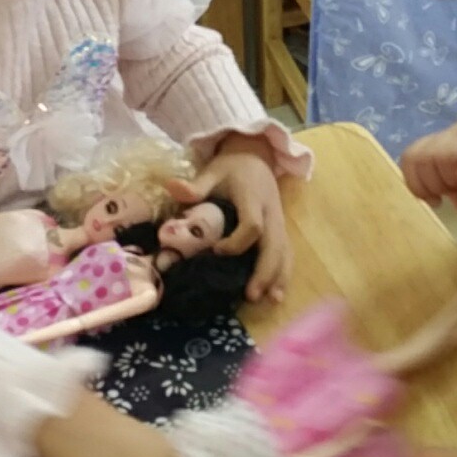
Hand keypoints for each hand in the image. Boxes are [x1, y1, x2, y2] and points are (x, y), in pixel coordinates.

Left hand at [171, 132, 290, 301]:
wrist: (255, 156)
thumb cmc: (231, 167)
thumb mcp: (212, 171)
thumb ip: (194, 185)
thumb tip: (170, 187)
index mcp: (253, 197)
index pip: (253, 224)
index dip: (238, 241)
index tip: (217, 251)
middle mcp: (271, 211)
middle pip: (274, 244)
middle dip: (265, 270)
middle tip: (251, 294)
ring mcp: (278, 221)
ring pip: (284, 251)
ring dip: (278, 276)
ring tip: (269, 300)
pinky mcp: (280, 229)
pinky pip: (286, 252)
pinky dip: (283, 273)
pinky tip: (276, 294)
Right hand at [400, 123, 456, 231]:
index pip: (447, 153)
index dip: (447, 178)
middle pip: (426, 155)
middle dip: (435, 183)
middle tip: (452, 192)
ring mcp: (441, 138)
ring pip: (412, 156)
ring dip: (422, 183)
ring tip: (441, 193)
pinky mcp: (428, 148)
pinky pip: (407, 160)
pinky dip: (413, 182)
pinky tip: (429, 193)